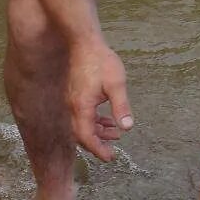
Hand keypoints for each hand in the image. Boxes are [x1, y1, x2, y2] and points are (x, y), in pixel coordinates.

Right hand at [67, 38, 133, 160]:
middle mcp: (73, 107)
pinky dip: (94, 122)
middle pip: (82, 135)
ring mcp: (72, 101)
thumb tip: (127, 127)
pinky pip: (82, 116)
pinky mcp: (74, 95)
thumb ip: (121, 107)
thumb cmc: (100, 60)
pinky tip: (108, 119)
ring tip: (115, 134)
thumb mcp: (116, 84)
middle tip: (111, 153)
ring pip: (82, 126)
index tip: (110, 158)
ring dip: (98, 132)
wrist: (82, 41)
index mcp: (81, 108)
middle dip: (97, 145)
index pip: (87, 138)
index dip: (98, 150)